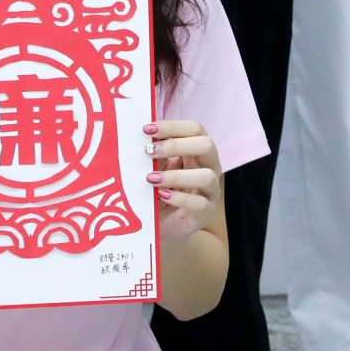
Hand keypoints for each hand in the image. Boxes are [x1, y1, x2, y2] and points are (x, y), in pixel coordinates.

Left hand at [145, 119, 222, 241]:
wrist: (165, 224)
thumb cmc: (160, 189)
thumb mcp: (156, 167)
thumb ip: (154, 153)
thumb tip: (138, 135)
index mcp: (197, 150)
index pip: (194, 129)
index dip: (172, 126)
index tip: (147, 129)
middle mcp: (209, 166)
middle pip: (206, 145)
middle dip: (176, 145)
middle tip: (149, 151)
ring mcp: (211, 190)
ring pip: (207, 176)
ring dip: (177, 176)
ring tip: (151, 179)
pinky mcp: (206, 212)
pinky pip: (200, 204)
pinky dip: (180, 198)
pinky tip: (162, 196)